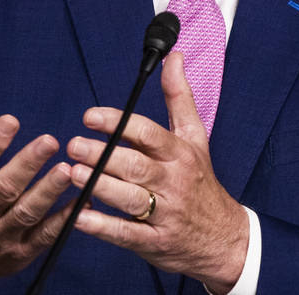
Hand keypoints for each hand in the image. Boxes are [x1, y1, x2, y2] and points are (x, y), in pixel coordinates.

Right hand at [0, 87, 72, 293]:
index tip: (10, 119)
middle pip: (3, 190)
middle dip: (27, 165)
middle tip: (50, 141)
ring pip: (26, 214)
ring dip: (48, 192)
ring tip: (69, 170)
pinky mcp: (19, 253)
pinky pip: (44, 237)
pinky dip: (63, 220)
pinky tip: (82, 201)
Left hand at [65, 52, 248, 293]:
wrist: (225, 239)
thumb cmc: (201, 181)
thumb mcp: (195, 137)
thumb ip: (179, 96)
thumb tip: (174, 57)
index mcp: (179, 153)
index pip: (149, 134)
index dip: (118, 123)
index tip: (90, 116)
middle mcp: (172, 181)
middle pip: (136, 165)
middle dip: (103, 154)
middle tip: (73, 144)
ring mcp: (165, 213)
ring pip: (131, 198)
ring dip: (101, 186)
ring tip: (73, 174)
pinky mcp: (155, 242)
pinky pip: (127, 234)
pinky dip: (103, 226)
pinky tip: (80, 217)